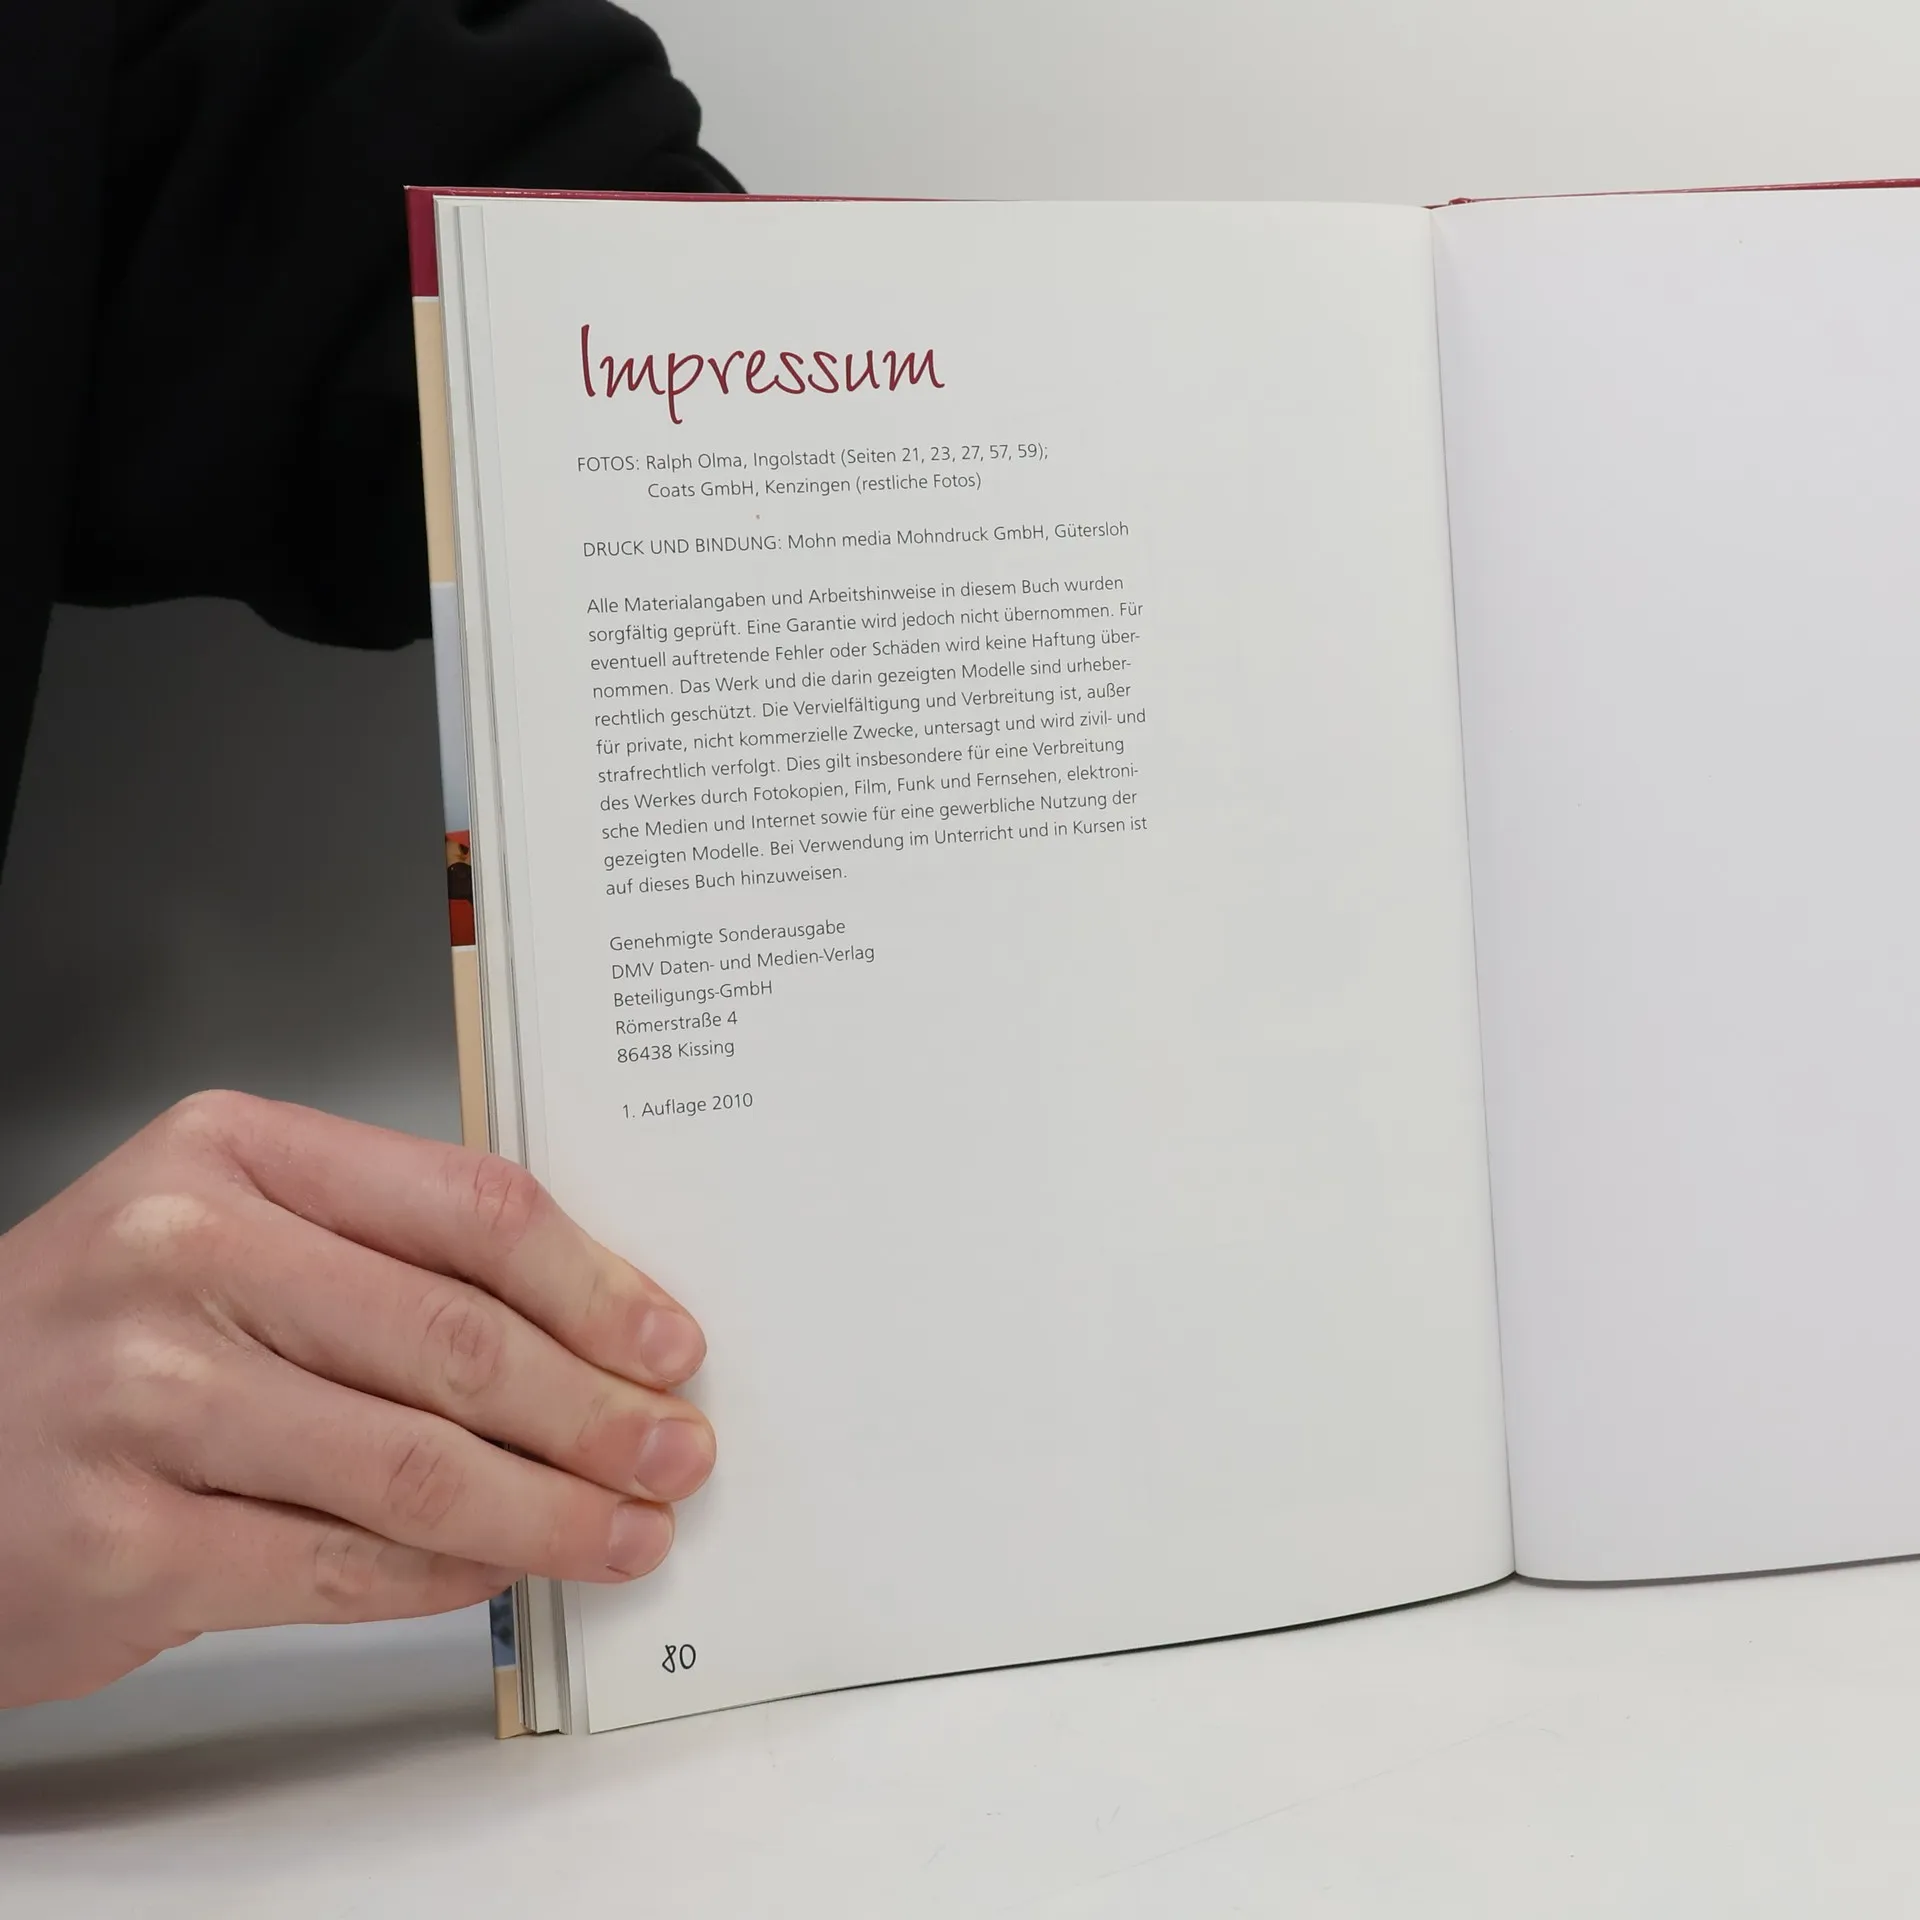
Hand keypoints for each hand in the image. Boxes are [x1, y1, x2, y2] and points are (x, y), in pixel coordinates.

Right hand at [0, 1090, 712, 1707]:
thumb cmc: (91, 1333)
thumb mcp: (220, 1231)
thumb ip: (379, 1255)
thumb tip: (581, 1328)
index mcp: (231, 1153)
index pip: (469, 1208)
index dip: (595, 1286)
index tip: (668, 1342)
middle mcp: (181, 1255)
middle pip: (457, 1340)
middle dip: (596, 1411)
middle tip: (674, 1451)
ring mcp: (144, 1399)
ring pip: (414, 1466)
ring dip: (546, 1510)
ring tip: (621, 1528)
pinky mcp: (123, 1539)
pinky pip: (338, 1565)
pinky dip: (445, 1576)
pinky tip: (499, 1570)